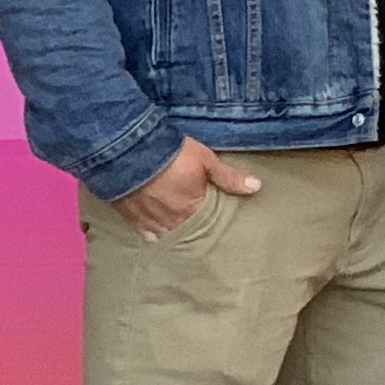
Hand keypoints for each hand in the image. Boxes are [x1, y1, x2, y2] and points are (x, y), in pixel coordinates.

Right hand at [112, 135, 260, 239]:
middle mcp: (170, 221)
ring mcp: (148, 221)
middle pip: (185, 233)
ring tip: (178, 233)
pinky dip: (150, 233)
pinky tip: (154, 234)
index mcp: (191, 210)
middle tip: (198, 233)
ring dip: (172, 233)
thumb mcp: (205, 160)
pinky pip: (142, 232)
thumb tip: (256, 187)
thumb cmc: (171, 153)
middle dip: (192, 232)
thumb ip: (228, 177)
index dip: (211, 225)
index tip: (216, 227)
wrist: (129, 149)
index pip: (207, 225)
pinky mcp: (129, 216)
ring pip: (164, 235)